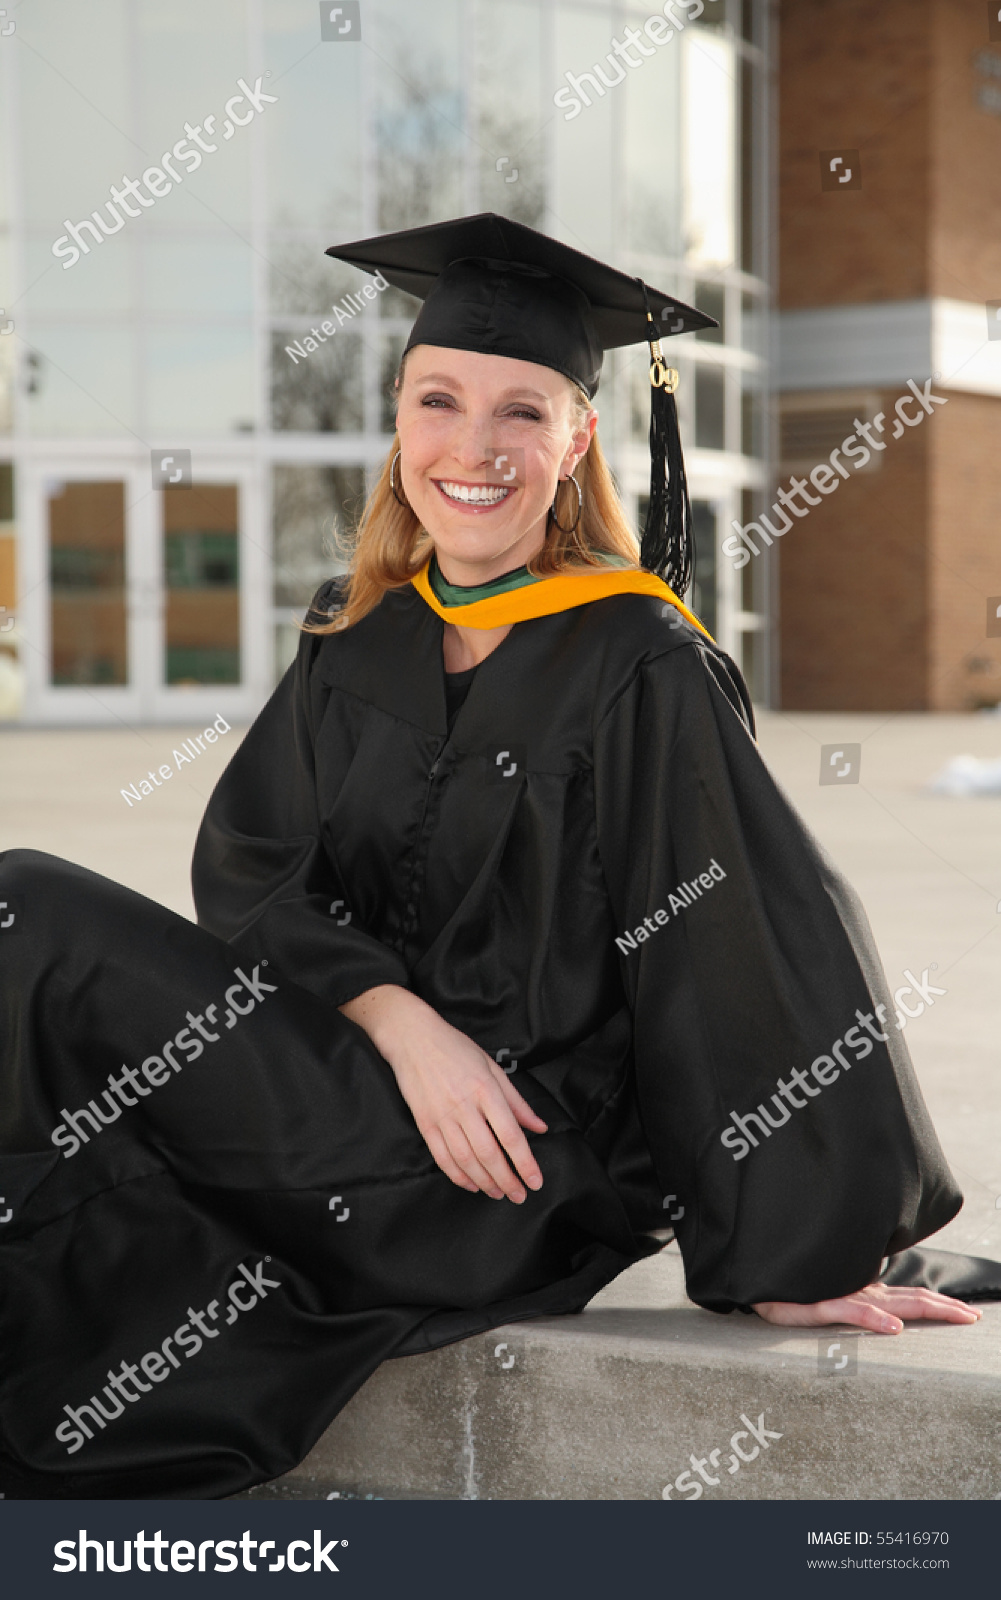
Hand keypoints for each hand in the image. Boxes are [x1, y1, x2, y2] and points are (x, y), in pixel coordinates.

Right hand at [339, 985, 546, 1201]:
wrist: (412, 1039)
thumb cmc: (455, 1048)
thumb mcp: (492, 1067)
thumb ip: (516, 1101)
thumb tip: (538, 1127)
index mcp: (485, 1089)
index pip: (509, 1135)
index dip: (525, 1162)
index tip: (535, 1181)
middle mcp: (464, 1106)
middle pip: (488, 1154)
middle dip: (507, 1180)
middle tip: (520, 1195)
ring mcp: (441, 1116)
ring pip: (466, 1160)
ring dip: (485, 1182)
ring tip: (499, 1193)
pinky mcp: (425, 1123)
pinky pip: (442, 1157)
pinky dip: (458, 1176)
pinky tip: (472, 1184)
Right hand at [752, 1281, 982, 1332]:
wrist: (755, 1283)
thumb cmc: (790, 1293)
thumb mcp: (828, 1302)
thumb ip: (856, 1305)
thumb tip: (885, 1312)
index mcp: (865, 1293)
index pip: (910, 1297)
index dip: (940, 1303)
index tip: (970, 1312)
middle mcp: (858, 1292)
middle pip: (911, 1298)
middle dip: (945, 1307)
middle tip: (974, 1316)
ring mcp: (840, 1297)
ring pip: (889, 1302)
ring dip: (924, 1309)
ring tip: (952, 1316)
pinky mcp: (817, 1305)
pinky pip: (849, 1311)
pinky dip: (873, 1317)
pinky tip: (893, 1327)